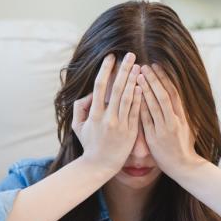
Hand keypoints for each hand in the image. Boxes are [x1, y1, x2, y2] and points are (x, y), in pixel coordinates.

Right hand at [72, 52, 141, 172]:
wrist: (100, 165)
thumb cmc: (89, 144)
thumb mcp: (78, 126)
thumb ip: (80, 107)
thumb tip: (90, 94)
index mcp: (94, 114)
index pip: (99, 86)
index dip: (105, 70)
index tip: (111, 57)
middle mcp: (108, 118)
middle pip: (117, 89)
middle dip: (123, 70)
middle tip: (130, 54)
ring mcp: (120, 125)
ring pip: (128, 98)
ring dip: (134, 80)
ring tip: (138, 66)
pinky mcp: (131, 132)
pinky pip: (136, 112)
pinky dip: (139, 98)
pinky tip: (143, 86)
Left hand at [137, 64, 202, 176]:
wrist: (183, 166)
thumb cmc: (184, 146)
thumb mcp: (188, 126)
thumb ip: (182, 111)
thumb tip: (177, 96)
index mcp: (182, 116)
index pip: (172, 92)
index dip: (164, 78)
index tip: (156, 66)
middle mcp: (173, 120)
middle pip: (163, 95)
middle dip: (153, 79)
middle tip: (144, 66)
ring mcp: (163, 129)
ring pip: (154, 105)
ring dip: (145, 90)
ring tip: (138, 76)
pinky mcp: (154, 138)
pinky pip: (145, 120)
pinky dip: (140, 107)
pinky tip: (132, 97)